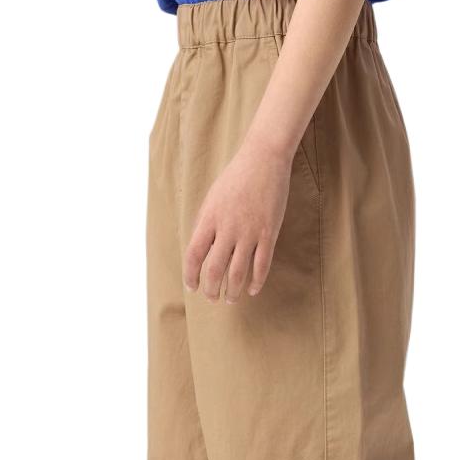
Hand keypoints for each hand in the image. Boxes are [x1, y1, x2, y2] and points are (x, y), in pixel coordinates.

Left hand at [183, 142, 291, 303]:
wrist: (264, 160)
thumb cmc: (236, 178)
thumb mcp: (212, 198)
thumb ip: (206, 224)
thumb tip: (202, 250)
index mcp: (209, 219)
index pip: (194, 255)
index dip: (190, 275)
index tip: (192, 287)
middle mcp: (227, 229)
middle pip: (215, 270)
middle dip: (211, 289)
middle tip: (212, 298)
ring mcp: (249, 233)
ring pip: (238, 273)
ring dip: (232, 291)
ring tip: (231, 299)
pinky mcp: (268, 234)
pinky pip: (261, 265)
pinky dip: (256, 282)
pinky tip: (252, 290)